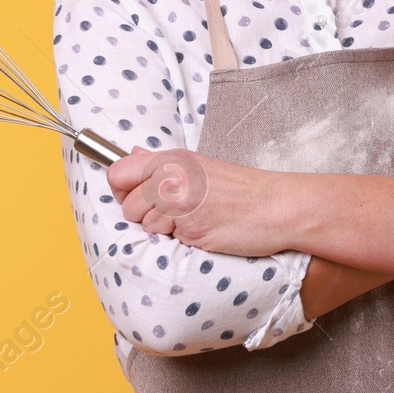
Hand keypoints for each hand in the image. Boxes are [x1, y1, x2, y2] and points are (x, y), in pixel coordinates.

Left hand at [107, 146, 289, 257]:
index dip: (123, 190)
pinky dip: (183, 239)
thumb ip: (161, 163)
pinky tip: (203, 228)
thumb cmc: (241, 189)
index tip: (138, 197)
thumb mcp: (197, 165)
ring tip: (194, 219)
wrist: (276, 205)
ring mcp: (178, 202)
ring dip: (165, 229)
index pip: (117, 172)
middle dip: (146, 215)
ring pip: (145, 225)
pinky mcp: (189, 227)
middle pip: (127, 205)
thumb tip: (132, 153)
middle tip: (176, 212)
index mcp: (171, 158)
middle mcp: (170, 176)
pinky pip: (168, 239)